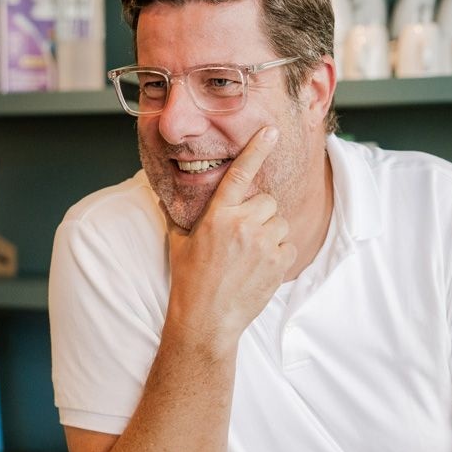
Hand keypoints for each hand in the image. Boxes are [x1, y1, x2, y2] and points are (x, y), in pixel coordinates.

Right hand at [163, 125, 296, 348]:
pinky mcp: (278, 262)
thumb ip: (178, 214)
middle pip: (267, 201)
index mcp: (217, 215)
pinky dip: (280, 254)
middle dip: (260, 214)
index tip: (270, 131)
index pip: (239, 173)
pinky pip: (289, 245)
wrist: (206, 320)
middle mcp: (242, 224)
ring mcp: (263, 243)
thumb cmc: (189, 281)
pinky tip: (260, 268)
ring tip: (250, 256)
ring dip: (270, 234)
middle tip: (243, 238)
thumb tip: (162, 194)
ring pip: (280, 222)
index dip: (256, 149)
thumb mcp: (179, 242)